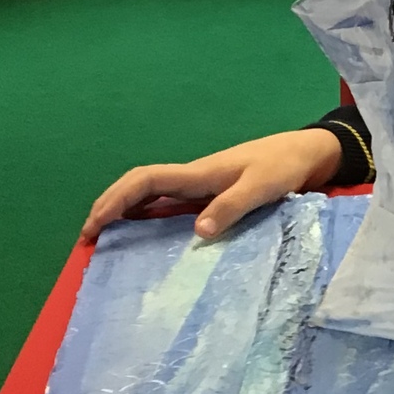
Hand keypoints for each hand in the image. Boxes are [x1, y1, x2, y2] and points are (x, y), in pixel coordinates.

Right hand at [82, 128, 344, 241]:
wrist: (306, 153)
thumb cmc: (284, 167)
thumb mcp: (262, 188)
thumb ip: (232, 207)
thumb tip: (196, 231)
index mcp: (198, 173)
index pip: (145, 181)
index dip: (115, 201)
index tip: (94, 226)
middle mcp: (192, 177)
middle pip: (138, 186)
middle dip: (109, 207)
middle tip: (88, 239)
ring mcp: (200, 185)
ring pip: (150, 194)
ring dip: (124, 212)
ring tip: (106, 240)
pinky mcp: (211, 193)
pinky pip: (169, 203)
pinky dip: (148, 215)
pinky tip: (143, 235)